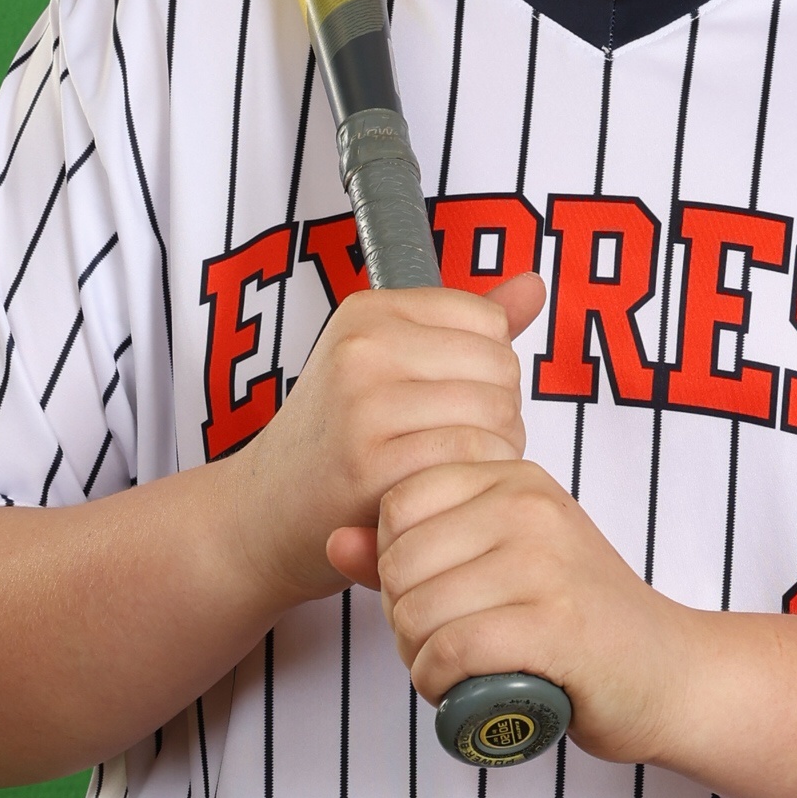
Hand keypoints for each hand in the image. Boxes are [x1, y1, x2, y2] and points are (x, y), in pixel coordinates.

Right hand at [228, 270, 541, 606]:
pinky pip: (473, 458)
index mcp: (369, 310)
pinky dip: (472, 482)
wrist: (262, 512)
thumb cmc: (335, 441)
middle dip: (497, 414)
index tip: (449, 399)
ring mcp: (365, 401)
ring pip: (496, 415)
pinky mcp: (372, 461)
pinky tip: (440, 491)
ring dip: (493, 453)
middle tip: (452, 444)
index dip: (487, 370)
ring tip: (448, 468)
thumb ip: (464, 327)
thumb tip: (534, 284)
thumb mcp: (388, 364)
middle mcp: (364, 345)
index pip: (489, 321)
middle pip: (501, 368)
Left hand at [368, 456, 698, 764]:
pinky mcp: (556, 625)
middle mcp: (530, 506)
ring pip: (418, 610)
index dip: (392, 564)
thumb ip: (413, 552)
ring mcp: (546, 562)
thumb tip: (332, 542)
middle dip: (401, 618)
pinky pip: (451, 651)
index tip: (433, 597)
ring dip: (419, 658)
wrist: (672, 675)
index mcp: (514, 478)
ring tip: (456, 669)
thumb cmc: (577, 624)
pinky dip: (441, 684)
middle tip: (443, 645)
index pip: (397, 505)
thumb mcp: (495, 568)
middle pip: (399, 561)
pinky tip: (465, 691)